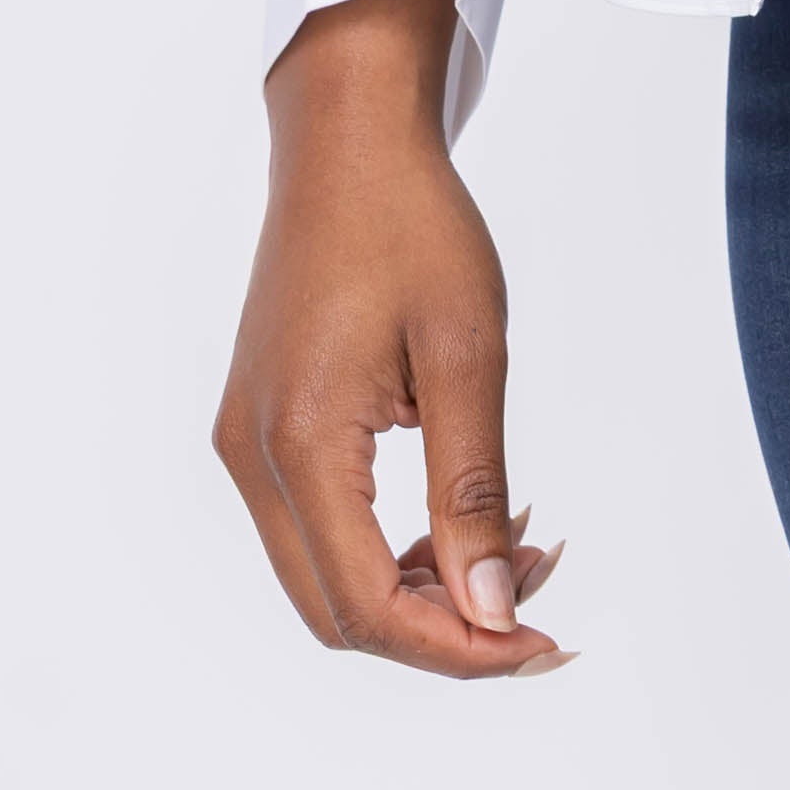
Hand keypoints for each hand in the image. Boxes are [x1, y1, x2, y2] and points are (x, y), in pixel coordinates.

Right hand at [212, 0, 573, 678]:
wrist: (346, 142)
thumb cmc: (411, 225)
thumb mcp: (468, 353)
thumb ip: (473, 486)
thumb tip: (490, 608)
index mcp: (300, 442)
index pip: (368, 604)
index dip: (456, 647)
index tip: (541, 644)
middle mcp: (253, 458)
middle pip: (337, 612)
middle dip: (441, 630)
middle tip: (536, 608)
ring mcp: (248, 443)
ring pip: (326, 576)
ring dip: (421, 588)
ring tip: (516, 544)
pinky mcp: (261, 426)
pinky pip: (320, 526)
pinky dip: (393, 544)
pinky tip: (464, 510)